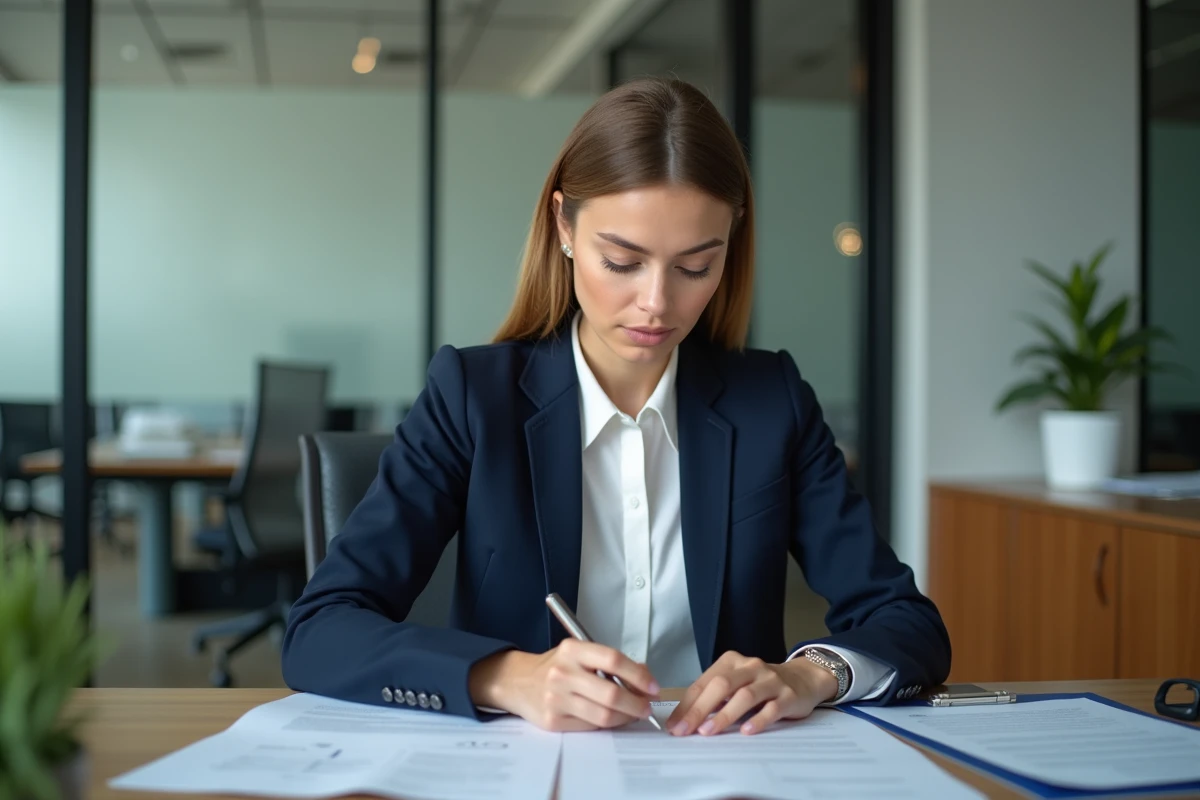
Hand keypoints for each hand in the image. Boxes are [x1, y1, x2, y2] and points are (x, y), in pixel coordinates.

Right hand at [468, 640, 659, 731]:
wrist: (518, 682)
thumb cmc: (556, 666)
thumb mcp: (579, 654)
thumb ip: (609, 662)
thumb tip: (644, 676)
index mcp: (572, 650)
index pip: (612, 659)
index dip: (638, 675)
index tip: (653, 687)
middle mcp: (562, 672)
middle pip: (611, 693)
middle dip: (636, 703)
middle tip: (647, 706)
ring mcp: (556, 698)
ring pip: (603, 715)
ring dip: (626, 717)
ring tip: (634, 714)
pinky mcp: (553, 720)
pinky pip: (590, 726)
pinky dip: (607, 725)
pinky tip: (613, 719)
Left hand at [665, 651, 837, 735]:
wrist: (803, 679)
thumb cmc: (761, 685)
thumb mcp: (736, 683)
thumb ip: (714, 696)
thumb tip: (685, 719)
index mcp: (732, 662)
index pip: (704, 683)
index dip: (687, 705)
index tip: (675, 725)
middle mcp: (751, 667)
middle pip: (721, 686)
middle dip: (699, 709)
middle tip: (685, 730)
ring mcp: (770, 681)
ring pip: (745, 696)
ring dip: (724, 715)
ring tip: (708, 731)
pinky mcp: (788, 696)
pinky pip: (771, 709)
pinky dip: (758, 720)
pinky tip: (746, 732)